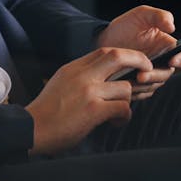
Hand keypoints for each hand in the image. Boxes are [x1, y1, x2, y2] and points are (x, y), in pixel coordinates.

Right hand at [25, 47, 150, 155]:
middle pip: (118, 56)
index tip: (136, 62)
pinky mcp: (93, 110)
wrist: (30, 129)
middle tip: (149, 70)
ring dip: (128, 101)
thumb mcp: (60, 83)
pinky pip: (122, 108)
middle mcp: (82, 75)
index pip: (105, 51)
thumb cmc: (46, 112)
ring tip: (119, 113)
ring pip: (125, 87)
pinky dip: (124, 116)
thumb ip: (81, 77)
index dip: (126, 54)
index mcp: (74, 67)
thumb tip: (104, 78)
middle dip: (139, 60)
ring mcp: (88, 91)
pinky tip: (116, 122)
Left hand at [96, 5, 180, 99]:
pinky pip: (141, 93)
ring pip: (154, 85)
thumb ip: (159, 15)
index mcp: (167, 47)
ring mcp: (150, 74)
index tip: (172, 60)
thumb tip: (171, 26)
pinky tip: (125, 86)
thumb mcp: (141, 14)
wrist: (104, 39)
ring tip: (130, 78)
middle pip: (167, 74)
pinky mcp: (138, 85)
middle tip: (141, 75)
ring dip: (144, 85)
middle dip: (155, 75)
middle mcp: (162, 62)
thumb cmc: (125, 26)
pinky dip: (135, 91)